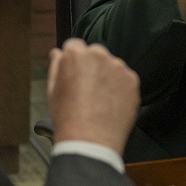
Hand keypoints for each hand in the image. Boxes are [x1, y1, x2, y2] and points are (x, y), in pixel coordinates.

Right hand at [47, 39, 138, 153]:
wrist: (91, 140)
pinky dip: (120, 88)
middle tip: (86, 88)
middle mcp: (100, 56)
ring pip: (112, 66)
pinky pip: (125, 79)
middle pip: (95, 53)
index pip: (74, 45)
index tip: (73, 73)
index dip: (72, 59)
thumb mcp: (53, 90)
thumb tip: (58, 52)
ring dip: (107, 76)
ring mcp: (119, 68)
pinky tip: (111, 104)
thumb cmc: (67, 117)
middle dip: (91, 65)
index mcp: (77, 55)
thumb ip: (56, 66)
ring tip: (99, 99)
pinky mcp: (132, 80)